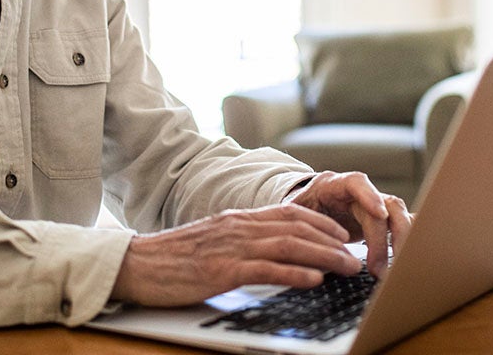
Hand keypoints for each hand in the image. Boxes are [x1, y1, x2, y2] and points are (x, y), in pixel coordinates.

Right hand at [110, 204, 361, 306]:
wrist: (136, 263)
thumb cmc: (173, 258)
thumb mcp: (213, 241)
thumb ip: (241, 242)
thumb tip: (272, 252)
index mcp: (238, 219)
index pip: (290, 211)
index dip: (322, 222)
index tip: (343, 234)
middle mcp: (239, 227)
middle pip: (297, 228)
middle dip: (332, 242)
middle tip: (356, 257)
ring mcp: (231, 248)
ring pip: (289, 246)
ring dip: (324, 257)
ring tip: (347, 268)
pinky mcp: (222, 271)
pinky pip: (266, 270)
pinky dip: (294, 274)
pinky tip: (313, 280)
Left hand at [283, 171, 411, 277]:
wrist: (306, 207)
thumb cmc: (298, 211)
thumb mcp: (292, 216)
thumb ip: (299, 226)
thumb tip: (305, 250)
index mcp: (334, 185)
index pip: (356, 182)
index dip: (370, 196)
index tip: (380, 214)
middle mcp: (359, 194)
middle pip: (385, 206)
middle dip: (385, 239)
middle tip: (379, 269)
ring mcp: (373, 206)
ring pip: (398, 217)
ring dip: (400, 244)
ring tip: (392, 272)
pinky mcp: (381, 221)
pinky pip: (401, 226)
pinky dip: (410, 239)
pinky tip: (413, 257)